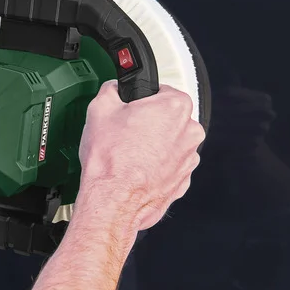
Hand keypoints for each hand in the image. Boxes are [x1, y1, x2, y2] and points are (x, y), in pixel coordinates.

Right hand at [77, 81, 204, 231]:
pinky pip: (168, 167)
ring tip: (127, 154)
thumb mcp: (100, 108)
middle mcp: (190, 131)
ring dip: (152, 146)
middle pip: (168, 118)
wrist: (112, 200)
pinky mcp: (182, 181)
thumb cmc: (111, 160)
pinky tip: (134, 169)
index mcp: (175, 106)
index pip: (162, 90)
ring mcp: (189, 159)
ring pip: (169, 144)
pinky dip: (154, 167)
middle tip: (125, 131)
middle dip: (148, 123)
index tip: (130, 108)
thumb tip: (113, 89)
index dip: (141, 100)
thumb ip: (111, 90)